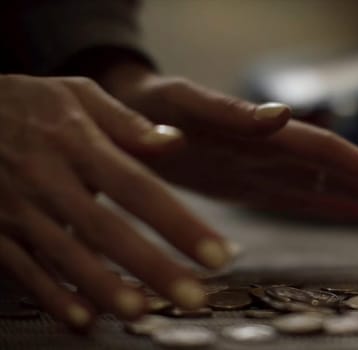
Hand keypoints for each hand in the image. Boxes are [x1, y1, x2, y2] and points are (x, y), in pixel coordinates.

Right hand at [0, 75, 233, 329]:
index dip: (178, 223)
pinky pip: (25, 267)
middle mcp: (49, 179)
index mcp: (78, 143)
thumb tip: (175, 142)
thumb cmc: (29, 104)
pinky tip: (83, 318)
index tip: (217, 253)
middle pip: (107, 229)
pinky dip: (52, 295)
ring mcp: (19, 208)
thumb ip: (126, 122)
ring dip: (104, 287)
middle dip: (152, 266)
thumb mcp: (77, 95)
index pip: (137, 187)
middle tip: (194, 297)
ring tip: (142, 312)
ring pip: (66, 254)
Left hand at [101, 64, 357, 220]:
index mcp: (263, 132)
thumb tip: (283, 118)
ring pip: (325, 185)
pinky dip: (325, 203)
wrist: (124, 110)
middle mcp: (272, 150)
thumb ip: (228, 114)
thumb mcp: (181, 106)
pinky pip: (293, 197)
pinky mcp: (246, 182)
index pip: (326, 153)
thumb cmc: (147, 105)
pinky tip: (354, 211)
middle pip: (339, 170)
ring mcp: (263, 167)